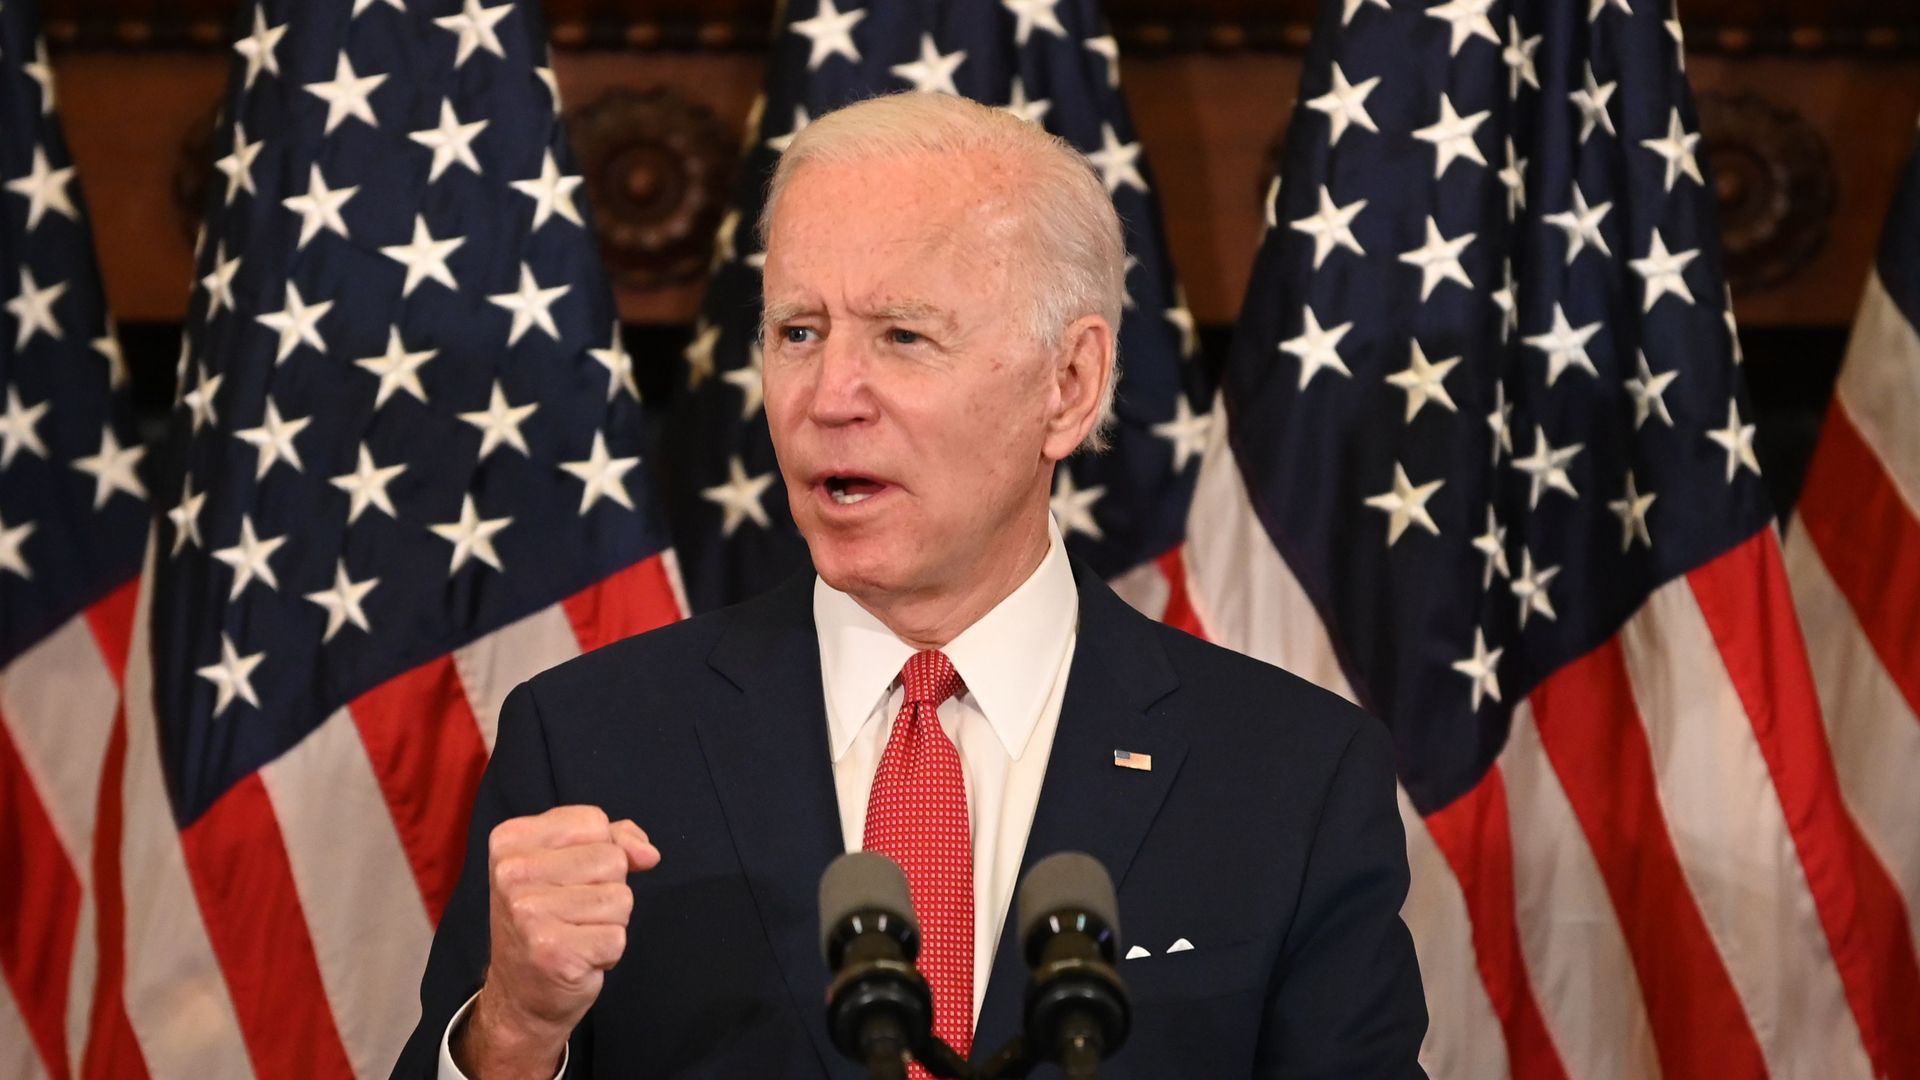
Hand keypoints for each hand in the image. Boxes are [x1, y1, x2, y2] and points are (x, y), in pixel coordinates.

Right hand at [454, 805, 659, 1077]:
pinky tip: (578, 956)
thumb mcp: (567, 863)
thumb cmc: (548, 920)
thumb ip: (612, 840)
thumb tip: (648, 854)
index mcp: (510, 840)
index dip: (600, 849)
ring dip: (610, 921)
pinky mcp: (553, 951)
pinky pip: (617, 936)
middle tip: (572, 912)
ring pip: (620, 897)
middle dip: (607, 887)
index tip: (569, 878)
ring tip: (576, 933)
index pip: (593, 821)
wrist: (519, 994)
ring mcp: (529, 913)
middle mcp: (513, 872)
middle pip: (611, 858)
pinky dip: (607, 950)